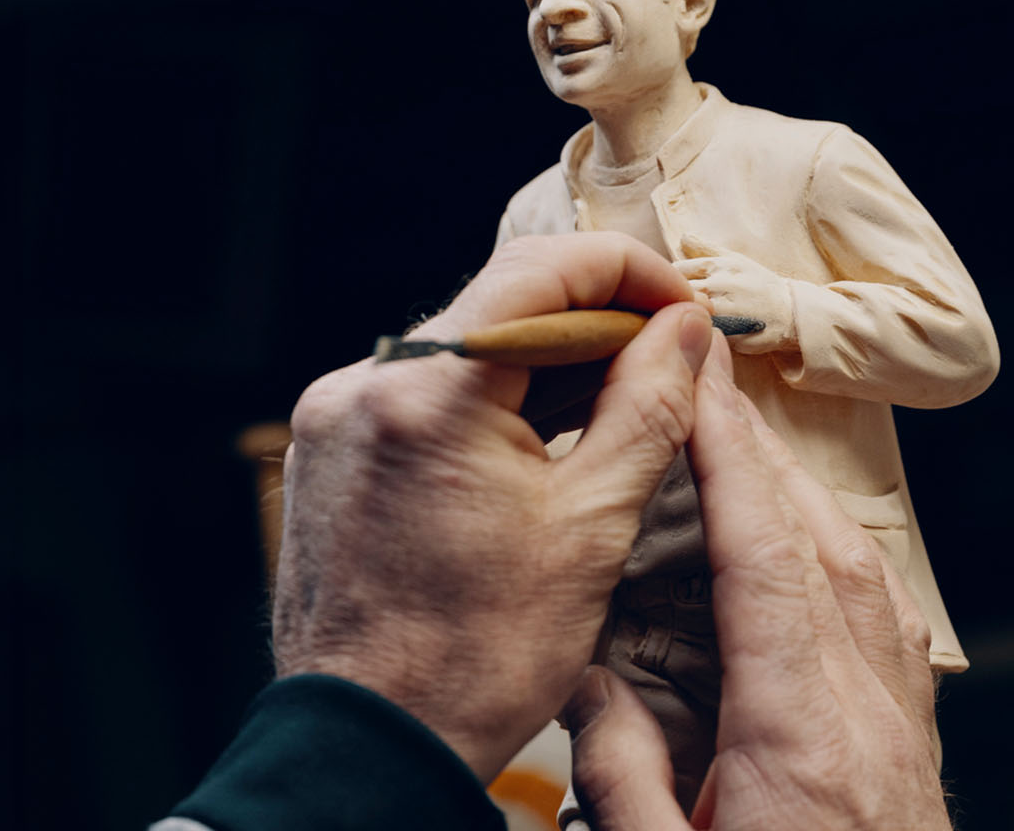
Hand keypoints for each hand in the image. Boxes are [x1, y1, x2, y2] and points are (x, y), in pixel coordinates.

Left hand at [273, 232, 717, 783]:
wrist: (371, 745)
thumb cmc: (477, 657)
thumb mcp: (591, 528)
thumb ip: (648, 408)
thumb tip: (686, 331)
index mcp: (426, 392)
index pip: (541, 269)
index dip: (629, 273)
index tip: (684, 310)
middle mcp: (363, 384)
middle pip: (497, 307)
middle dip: (592, 323)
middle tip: (665, 360)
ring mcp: (334, 417)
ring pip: (460, 352)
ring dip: (542, 367)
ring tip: (616, 407)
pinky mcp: (327, 452)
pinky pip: (419, 395)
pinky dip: (487, 405)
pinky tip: (541, 445)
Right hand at [561, 349, 948, 830]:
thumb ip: (624, 771)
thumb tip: (589, 680)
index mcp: (803, 743)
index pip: (764, 561)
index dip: (728, 461)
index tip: (697, 384)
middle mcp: (870, 720)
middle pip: (821, 547)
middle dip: (762, 454)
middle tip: (707, 383)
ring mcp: (904, 735)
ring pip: (862, 576)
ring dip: (799, 498)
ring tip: (741, 450)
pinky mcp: (913, 754)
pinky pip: (884, 622)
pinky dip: (836, 558)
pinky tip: (807, 551)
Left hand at [672, 235, 793, 355]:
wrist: (791, 313)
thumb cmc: (759, 285)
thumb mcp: (735, 260)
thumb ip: (706, 249)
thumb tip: (683, 236)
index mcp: (715, 266)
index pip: (675, 271)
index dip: (671, 281)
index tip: (675, 289)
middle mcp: (715, 286)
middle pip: (675, 292)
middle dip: (672, 299)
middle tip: (677, 307)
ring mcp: (720, 311)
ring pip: (685, 313)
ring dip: (682, 316)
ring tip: (688, 321)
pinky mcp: (725, 335)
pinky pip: (699, 333)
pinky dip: (695, 334)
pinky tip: (699, 335)